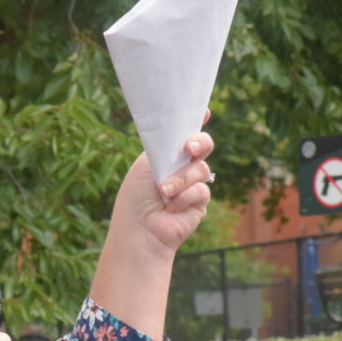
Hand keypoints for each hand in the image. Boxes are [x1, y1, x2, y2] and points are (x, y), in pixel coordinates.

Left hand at [113, 131, 214, 256]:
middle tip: (190, 148)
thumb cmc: (136, 197)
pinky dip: (185, 197)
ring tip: (164, 192)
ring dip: (181, 179)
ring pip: (201, 169)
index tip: (205, 112)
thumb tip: (187, 135)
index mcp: (165, 156)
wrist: (140, 229)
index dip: (196, 121)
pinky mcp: (199, 203)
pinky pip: (202, 190)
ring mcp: (192, 186)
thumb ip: (166, 147)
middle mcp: (180, 169)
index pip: (184, 135)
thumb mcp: (147, 164)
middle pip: (203, 146)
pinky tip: (171, 208)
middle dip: (200, 143)